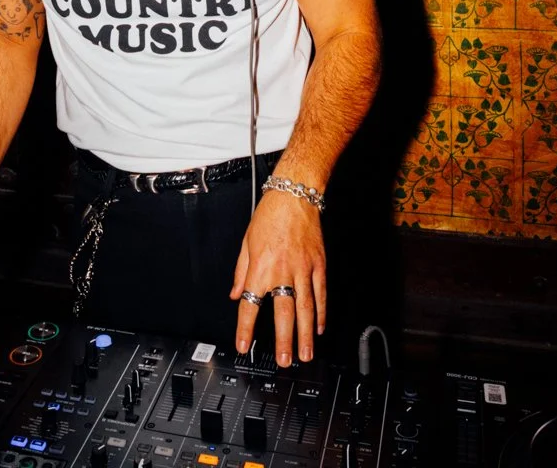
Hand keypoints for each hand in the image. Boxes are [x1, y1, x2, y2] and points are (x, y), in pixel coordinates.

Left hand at [230, 190, 325, 366]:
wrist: (294, 195)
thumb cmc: (269, 215)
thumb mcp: (246, 242)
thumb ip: (241, 272)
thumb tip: (234, 293)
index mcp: (260, 266)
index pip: (250, 304)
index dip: (245, 328)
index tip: (243, 345)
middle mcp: (282, 271)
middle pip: (283, 312)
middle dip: (283, 340)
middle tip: (284, 360)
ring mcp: (303, 269)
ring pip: (306, 308)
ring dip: (305, 334)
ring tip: (305, 354)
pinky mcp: (318, 264)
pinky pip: (321, 293)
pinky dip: (321, 313)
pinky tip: (319, 328)